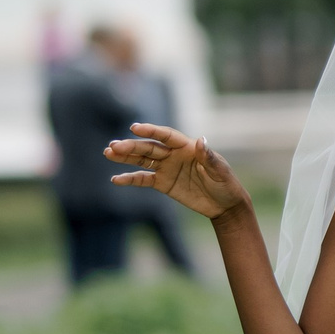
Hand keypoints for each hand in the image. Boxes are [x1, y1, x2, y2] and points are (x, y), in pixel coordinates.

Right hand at [106, 122, 249, 221]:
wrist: (225, 205)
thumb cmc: (226, 184)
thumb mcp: (220, 171)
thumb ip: (208, 157)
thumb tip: (200, 140)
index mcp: (188, 147)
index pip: (166, 136)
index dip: (151, 131)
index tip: (134, 128)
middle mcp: (174, 155)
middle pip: (149, 147)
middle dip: (131, 146)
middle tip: (113, 146)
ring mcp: (167, 168)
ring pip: (142, 159)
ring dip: (125, 157)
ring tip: (108, 153)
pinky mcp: (163, 183)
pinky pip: (143, 179)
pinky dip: (129, 178)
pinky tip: (116, 179)